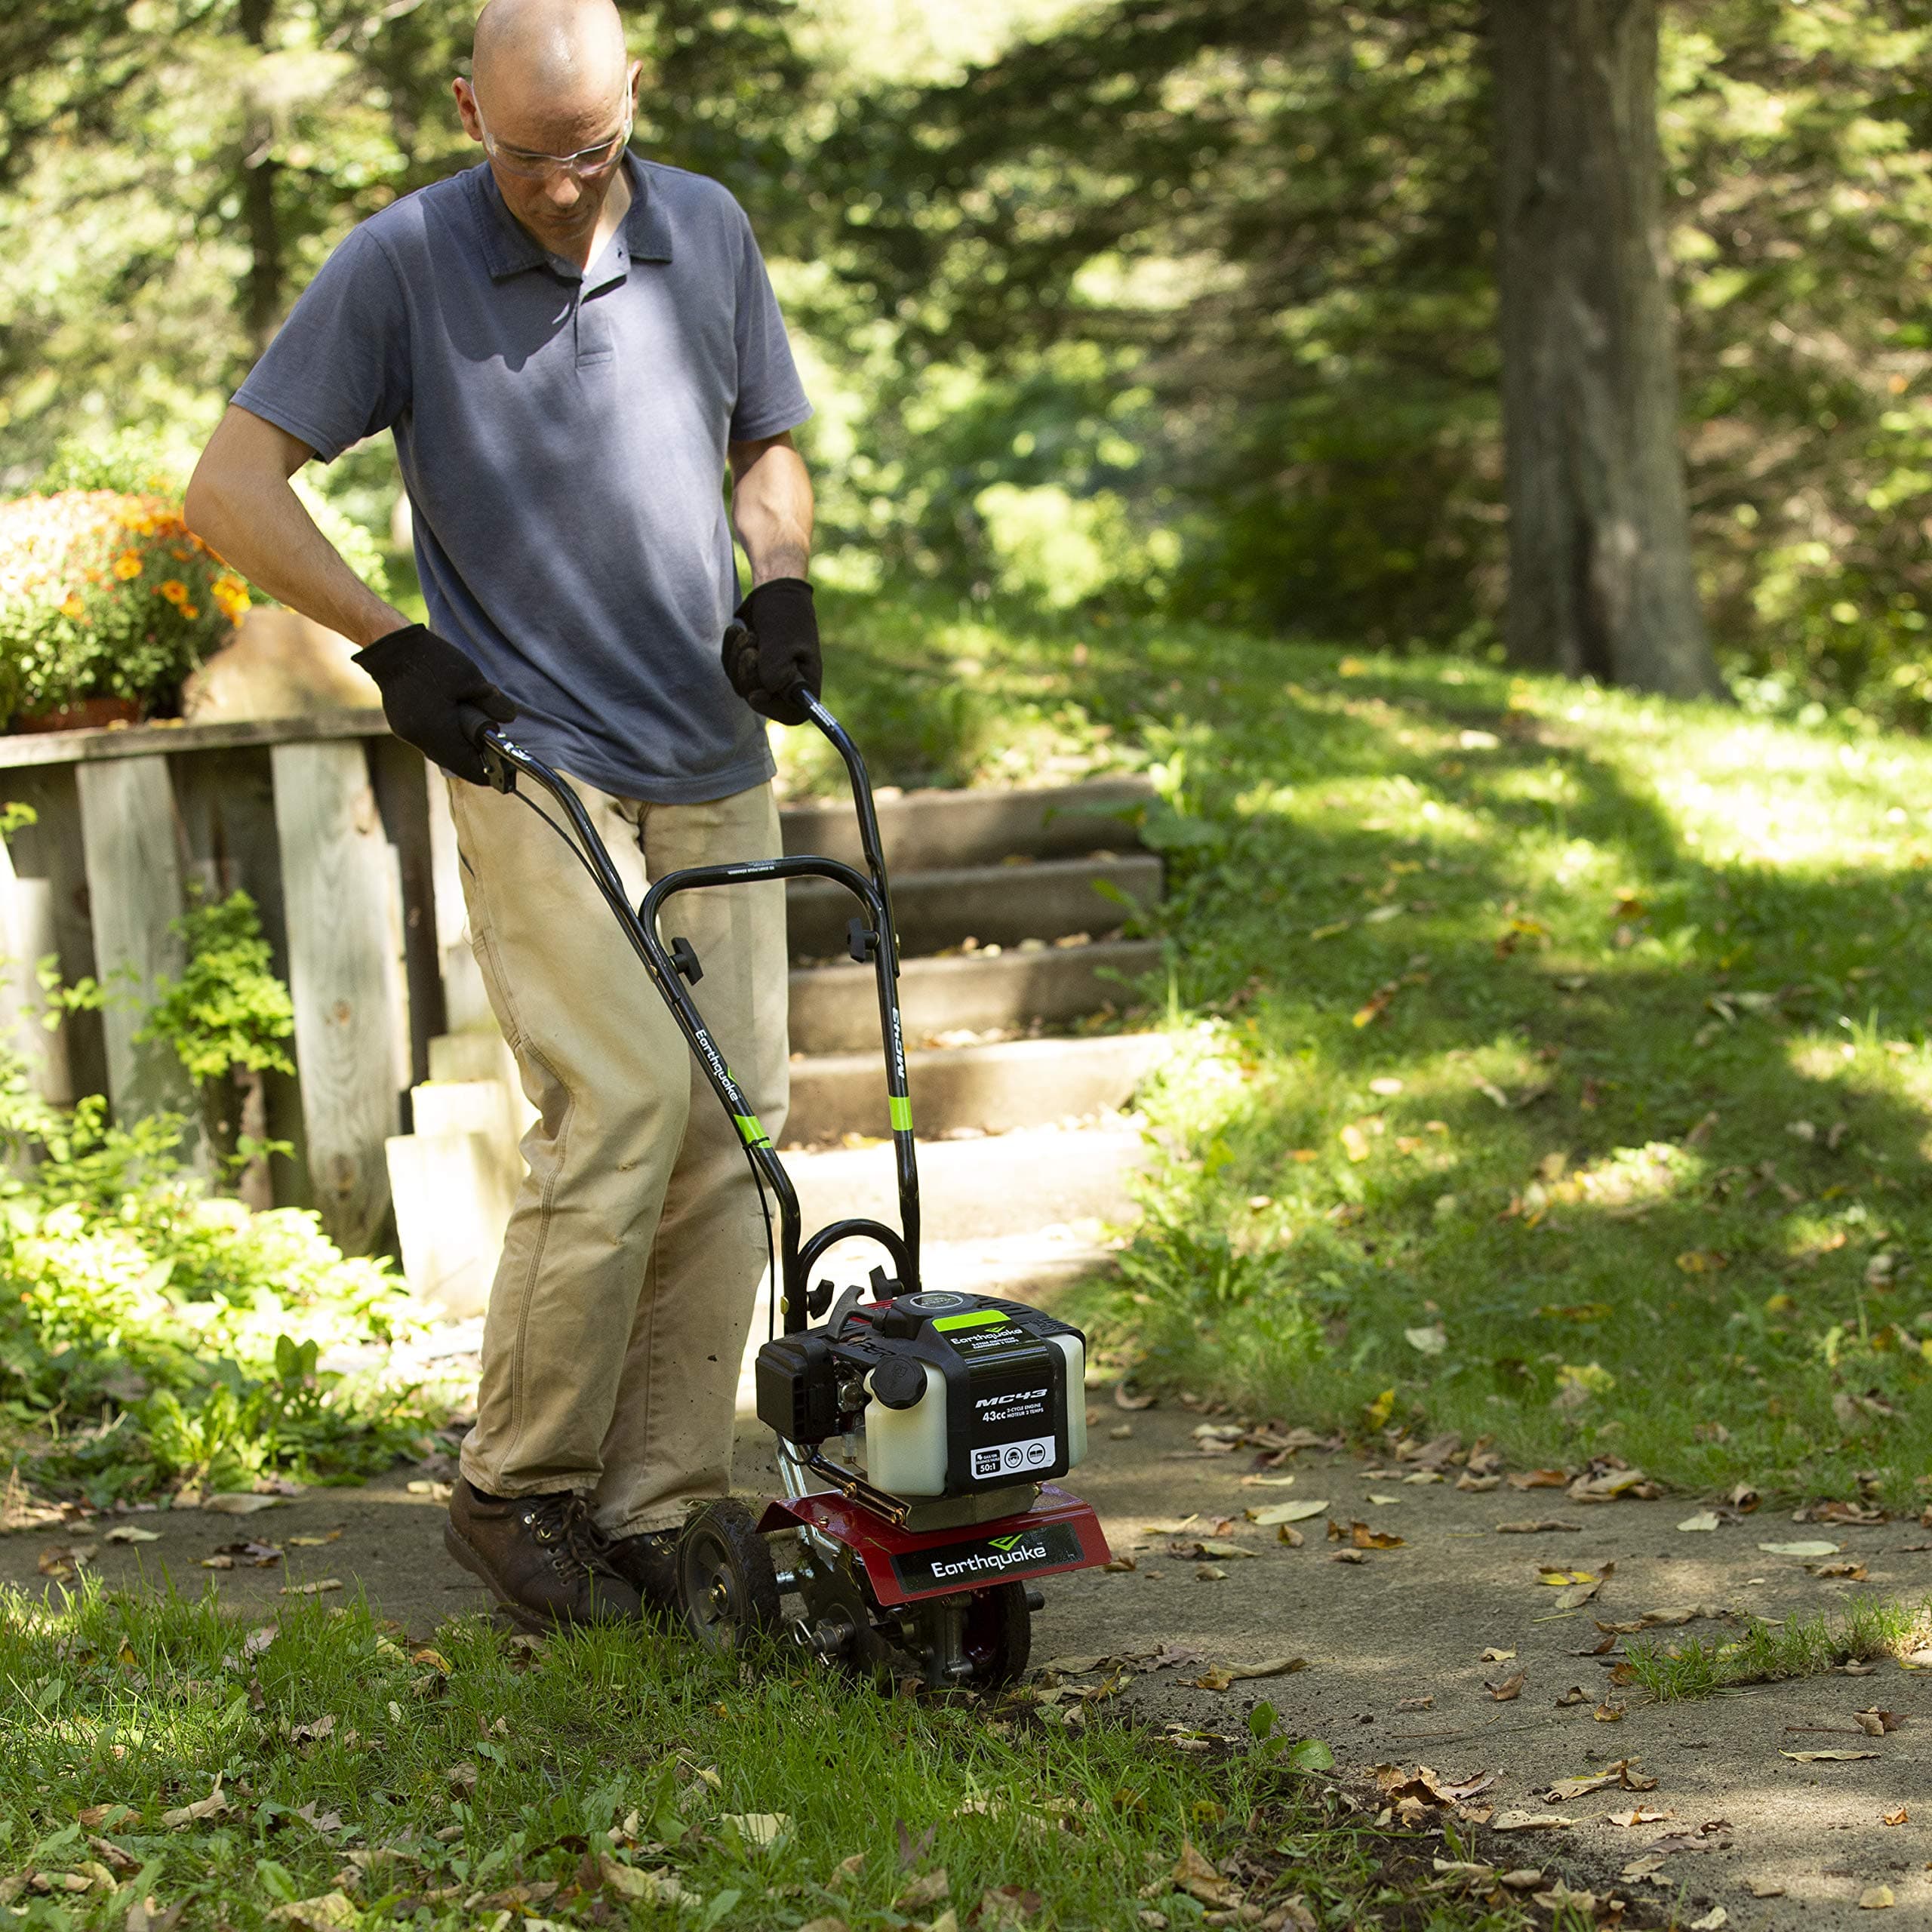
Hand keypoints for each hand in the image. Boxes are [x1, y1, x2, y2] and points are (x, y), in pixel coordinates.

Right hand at [354, 624, 517, 784]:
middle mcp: (419, 738)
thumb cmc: (431, 659)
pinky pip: (429, 739)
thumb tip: (509, 718)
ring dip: (459, 742)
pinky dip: (444, 733)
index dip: (489, 770)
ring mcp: (407, 733)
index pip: (469, 768)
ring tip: (470, 719)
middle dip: (475, 753)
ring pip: (442, 751)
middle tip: (490, 736)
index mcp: (437, 732)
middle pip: (455, 762)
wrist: (391, 645)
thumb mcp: (470, 678)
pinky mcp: (401, 725)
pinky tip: (451, 713)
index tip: (503, 765)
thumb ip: (492, 703)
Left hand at [722, 578, 819, 726]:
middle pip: (758, 699)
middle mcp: (788, 683)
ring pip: (740, 684)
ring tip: (749, 634)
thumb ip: (777, 667)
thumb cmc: (785, 613)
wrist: (774, 590)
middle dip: (748, 672)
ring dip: (737, 657)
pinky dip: (730, 650)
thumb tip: (769, 690)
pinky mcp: (750, 665)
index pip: (793, 714)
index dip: (771, 709)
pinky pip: (731, 670)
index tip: (756, 694)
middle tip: (753, 647)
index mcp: (805, 681)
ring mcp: (767, 675)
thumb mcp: (782, 638)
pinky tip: (737, 631)